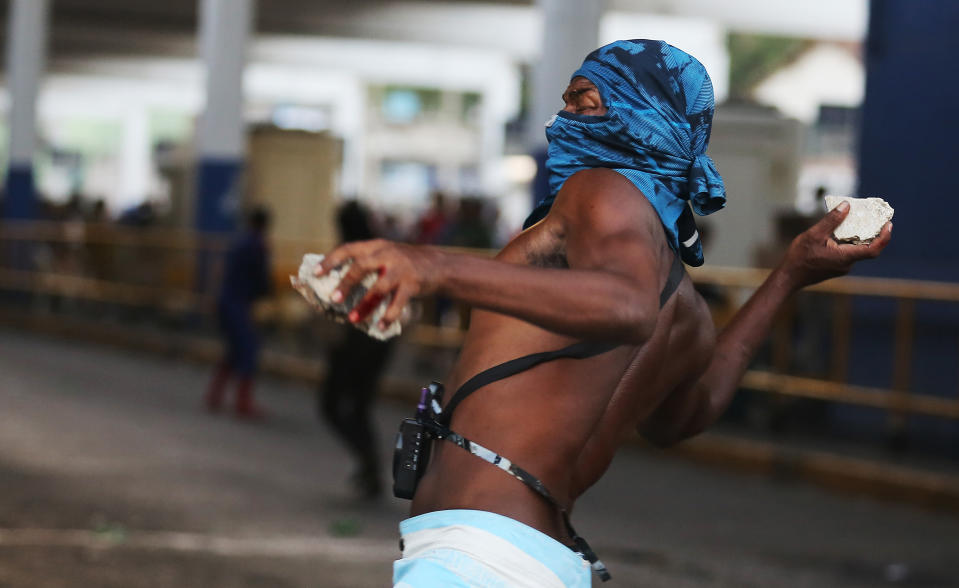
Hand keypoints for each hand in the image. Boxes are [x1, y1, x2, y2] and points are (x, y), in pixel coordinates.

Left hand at [315, 239, 441, 327]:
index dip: (331, 260)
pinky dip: (388, 316)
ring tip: (353, 319)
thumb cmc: (404, 264)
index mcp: (376, 246)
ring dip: (364, 305)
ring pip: (378, 288)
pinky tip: (380, 325)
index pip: (348, 249)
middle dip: (346, 283)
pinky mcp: (412, 284)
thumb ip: (367, 263)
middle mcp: (387, 254)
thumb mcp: (386, 255)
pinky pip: (398, 303)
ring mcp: (401, 269)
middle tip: (334, 299)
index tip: (316, 273)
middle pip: (361, 266)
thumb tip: (337, 281)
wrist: (438, 265)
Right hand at [780, 201, 891, 289]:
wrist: (788, 277)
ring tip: (857, 221)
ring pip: (856, 250)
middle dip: (873, 233)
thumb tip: (847, 206)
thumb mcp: (814, 235)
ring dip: (859, 237)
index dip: (884, 237)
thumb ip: (831, 221)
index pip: (873, 249)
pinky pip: (847, 253)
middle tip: (876, 218)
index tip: (889, 225)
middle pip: (866, 248)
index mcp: (845, 257)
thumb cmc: (799, 257)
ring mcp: (841, 267)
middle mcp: (847, 264)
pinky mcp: (835, 267)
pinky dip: (849, 242)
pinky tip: (841, 232)